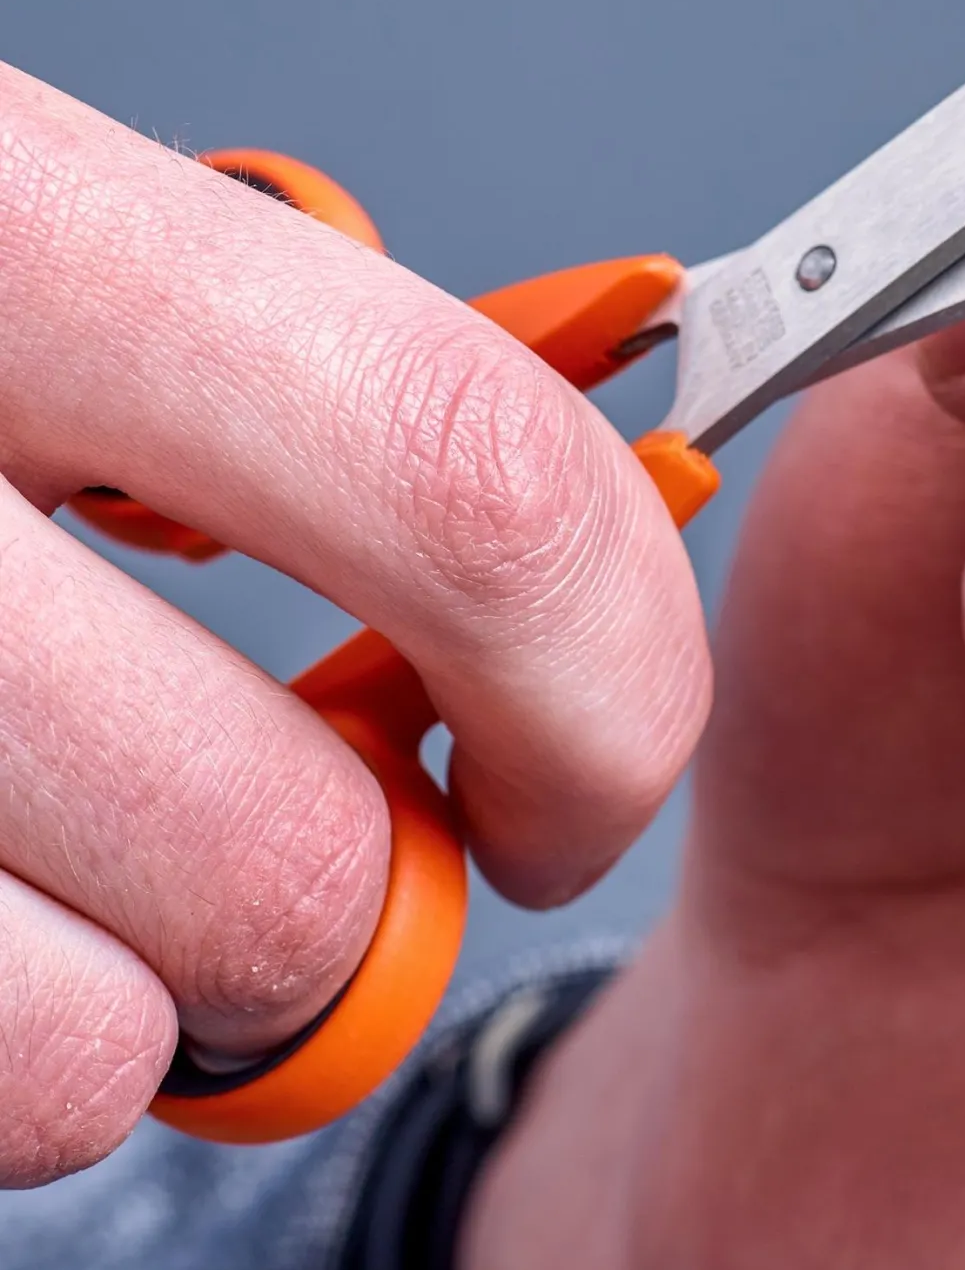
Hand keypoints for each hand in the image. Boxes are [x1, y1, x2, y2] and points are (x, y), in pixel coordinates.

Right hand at [0, 90, 707, 1183]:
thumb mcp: (46, 256)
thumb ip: (283, 388)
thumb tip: (574, 537)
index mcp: (8, 224)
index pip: (464, 470)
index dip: (601, 657)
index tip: (591, 751)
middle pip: (280, 840)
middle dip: (362, 890)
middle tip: (331, 844)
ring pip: (106, 1039)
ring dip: (151, 987)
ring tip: (64, 841)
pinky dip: (12, 1044)